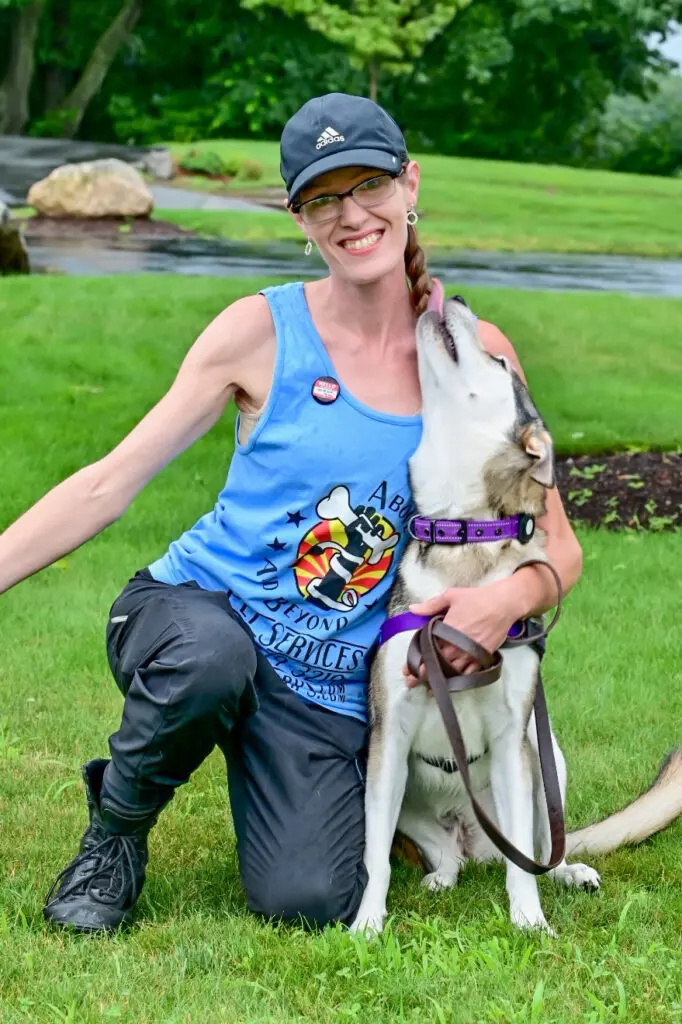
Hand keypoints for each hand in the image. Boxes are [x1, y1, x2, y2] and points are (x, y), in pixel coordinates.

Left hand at [403, 579, 518, 687]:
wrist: (503, 604)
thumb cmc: (476, 599)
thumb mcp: (451, 596)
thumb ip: (431, 605)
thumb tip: (412, 608)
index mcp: (445, 633)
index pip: (426, 651)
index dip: (415, 662)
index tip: (406, 671)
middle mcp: (456, 647)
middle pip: (436, 665)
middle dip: (423, 675)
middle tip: (411, 683)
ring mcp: (470, 654)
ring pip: (452, 673)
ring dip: (440, 680)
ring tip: (429, 688)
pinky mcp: (482, 657)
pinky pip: (469, 673)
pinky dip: (459, 680)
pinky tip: (452, 684)